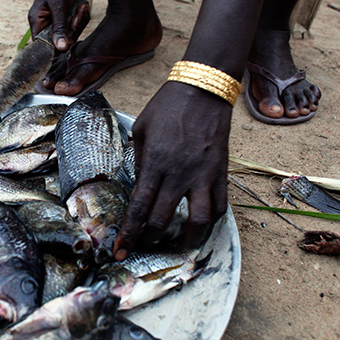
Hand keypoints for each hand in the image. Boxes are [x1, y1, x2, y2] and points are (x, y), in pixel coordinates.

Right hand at [28, 0, 89, 50]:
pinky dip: (81, 18)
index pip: (41, 43)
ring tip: (79, 9)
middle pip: (59, 41)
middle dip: (71, 30)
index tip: (66, 40)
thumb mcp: (59, 5)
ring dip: (78, 23)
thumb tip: (60, 47)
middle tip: (75, 17)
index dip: (53, 47)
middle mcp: (45, 23)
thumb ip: (59, 27)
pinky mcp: (66, 19)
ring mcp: (56, 22)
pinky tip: (81, 8)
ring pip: (70, 34)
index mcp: (37, 21)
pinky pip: (76, 27)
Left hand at [114, 81, 232, 259]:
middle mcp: (178, 174)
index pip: (139, 208)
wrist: (202, 90)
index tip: (119, 250)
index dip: (128, 234)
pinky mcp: (220, 173)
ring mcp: (202, 175)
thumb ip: (139, 160)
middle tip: (141, 248)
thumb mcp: (141, 130)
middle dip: (149, 241)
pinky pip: (220, 206)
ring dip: (185, 241)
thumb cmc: (167, 106)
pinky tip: (201, 227)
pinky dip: (211, 222)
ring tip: (176, 248)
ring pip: (198, 222)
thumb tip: (138, 185)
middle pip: (162, 221)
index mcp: (154, 163)